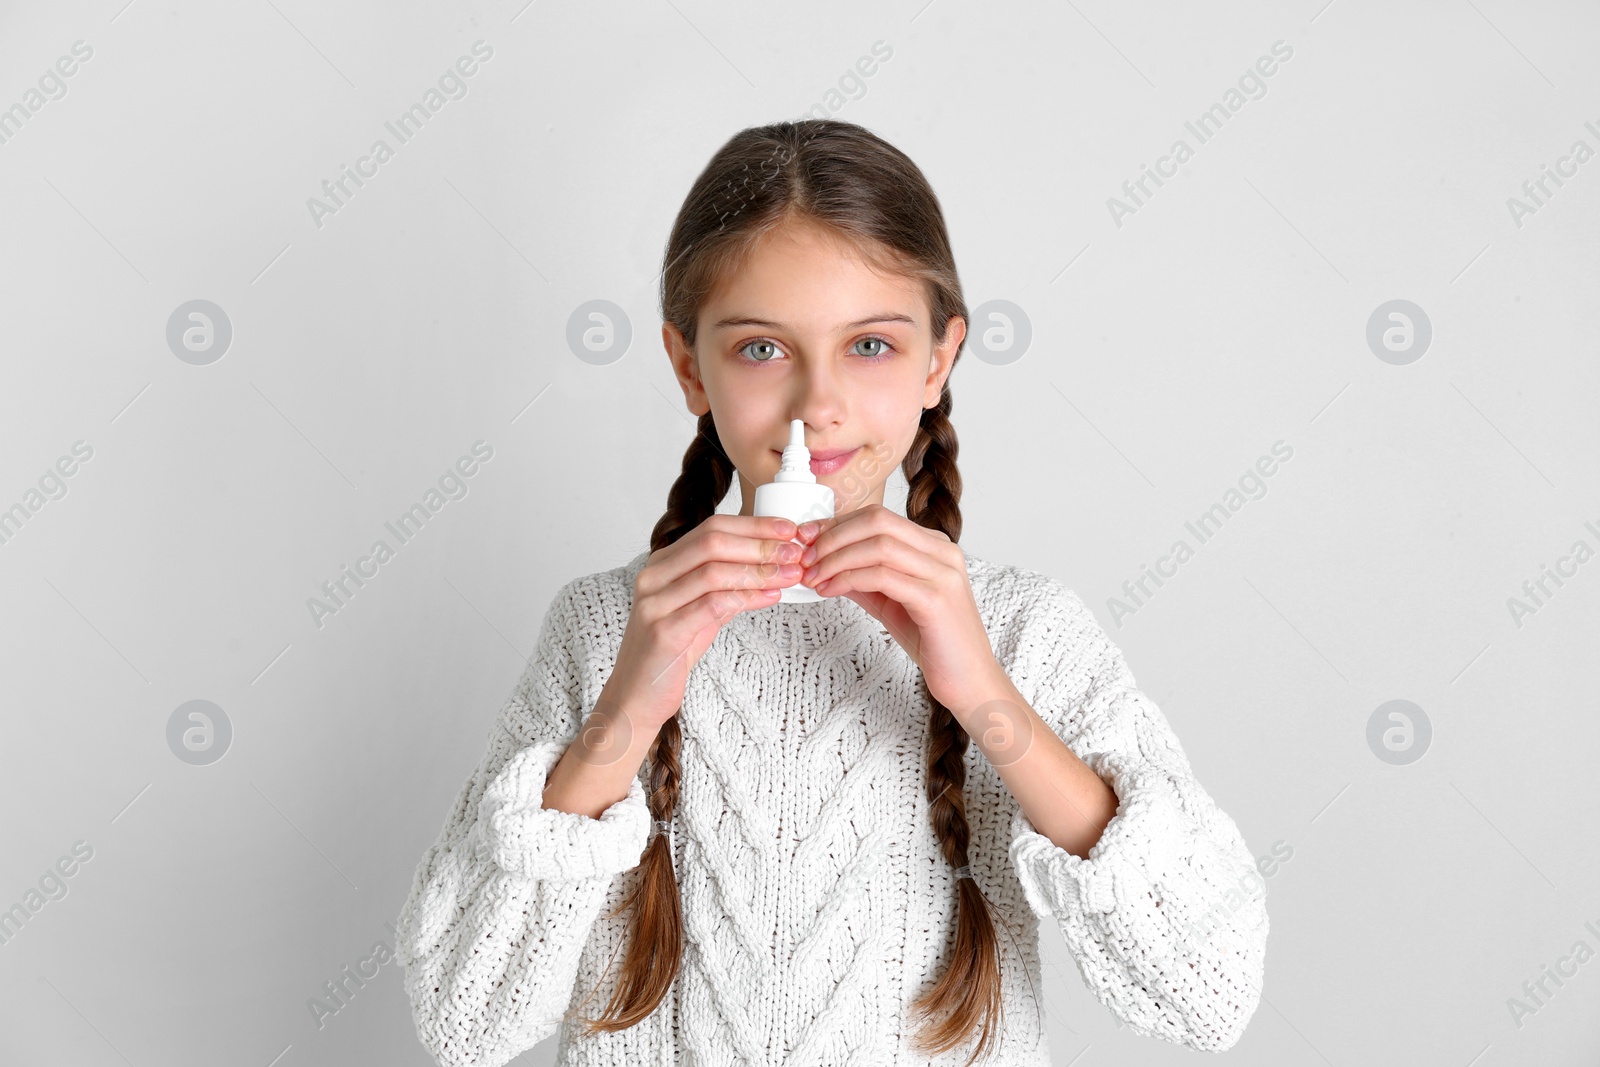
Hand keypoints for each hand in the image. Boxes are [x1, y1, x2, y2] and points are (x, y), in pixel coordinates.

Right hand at [603, 515, 802, 734]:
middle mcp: (653, 577)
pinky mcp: (663, 632)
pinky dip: (746, 598)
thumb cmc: (669, 652)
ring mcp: (654, 603)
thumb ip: (726, 586)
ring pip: (713, 572)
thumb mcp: (700, 611)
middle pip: (712, 542)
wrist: (637, 696)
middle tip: (795, 551)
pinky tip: (771, 597)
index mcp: (662, 564)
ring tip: (790, 574)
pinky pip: (712, 606)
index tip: (789, 529)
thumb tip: (772, 564)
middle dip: (760, 544)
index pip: (712, 527)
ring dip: (759, 571)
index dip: (753, 525)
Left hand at [795, 504, 1004, 713]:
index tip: (807, 540)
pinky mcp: (936, 598)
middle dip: (834, 536)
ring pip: (878, 544)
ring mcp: (942, 572)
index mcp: (934, 545)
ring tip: (813, 577)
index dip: (837, 524)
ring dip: (836, 558)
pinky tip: (830, 591)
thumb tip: (823, 563)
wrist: (969, 681)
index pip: (879, 516)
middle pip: (878, 521)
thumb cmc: (934, 642)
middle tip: (806, 558)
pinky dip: (849, 579)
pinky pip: (883, 576)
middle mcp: (942, 551)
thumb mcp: (890, 602)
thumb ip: (862, 579)